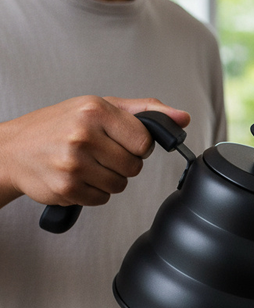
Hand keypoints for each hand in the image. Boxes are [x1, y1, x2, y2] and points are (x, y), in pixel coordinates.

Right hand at [0, 96, 189, 209]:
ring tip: (85, 164)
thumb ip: (144, 112)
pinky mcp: (68, 187)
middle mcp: (83, 134)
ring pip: (120, 185)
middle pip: (134, 167)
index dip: (137, 146)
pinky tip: (75, 177)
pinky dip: (92, 192)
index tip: (121, 141)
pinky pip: (102, 199)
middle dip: (121, 163)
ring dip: (107, 179)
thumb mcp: (98, 108)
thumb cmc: (57, 126)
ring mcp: (74, 162)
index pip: (145, 142)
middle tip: (98, 153)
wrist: (12, 150)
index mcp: (95, 110)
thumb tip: (182, 118)